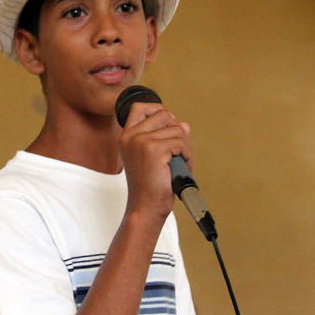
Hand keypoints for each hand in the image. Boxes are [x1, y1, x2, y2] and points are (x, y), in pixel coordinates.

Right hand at [118, 101, 193, 221]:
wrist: (145, 207)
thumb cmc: (149, 185)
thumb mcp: (152, 156)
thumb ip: (164, 137)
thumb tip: (184, 124)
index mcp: (126, 136)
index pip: (140, 107)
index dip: (158, 111)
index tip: (167, 127)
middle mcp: (131, 136)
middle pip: (164, 115)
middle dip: (177, 131)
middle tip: (177, 152)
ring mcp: (141, 141)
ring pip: (177, 129)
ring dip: (185, 147)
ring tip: (180, 163)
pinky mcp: (155, 150)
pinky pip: (182, 143)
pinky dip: (188, 156)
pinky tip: (183, 168)